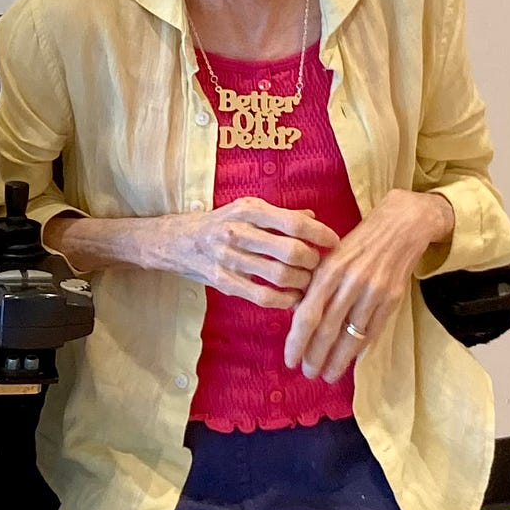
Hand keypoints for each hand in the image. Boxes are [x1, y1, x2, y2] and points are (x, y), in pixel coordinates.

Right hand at [142, 198, 338, 306]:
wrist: (176, 240)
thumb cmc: (219, 223)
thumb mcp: (247, 209)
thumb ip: (280, 215)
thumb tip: (314, 219)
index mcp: (248, 210)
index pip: (294, 223)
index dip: (320, 235)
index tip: (334, 242)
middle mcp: (238, 231)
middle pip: (291, 251)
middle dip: (312, 261)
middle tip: (317, 264)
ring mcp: (228, 258)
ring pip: (279, 275)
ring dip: (301, 282)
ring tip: (306, 281)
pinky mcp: (222, 281)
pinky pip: (261, 296)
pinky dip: (283, 299)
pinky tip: (291, 297)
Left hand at [284, 189, 453, 381]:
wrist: (402, 224)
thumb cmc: (359, 241)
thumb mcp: (330, 256)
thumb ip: (315, 285)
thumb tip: (298, 315)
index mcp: (329, 270)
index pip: (307, 314)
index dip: (297, 341)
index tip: (290, 360)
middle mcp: (350, 282)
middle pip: (328, 330)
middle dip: (316, 357)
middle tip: (309, 374)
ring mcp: (374, 292)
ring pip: (352, 335)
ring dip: (338, 359)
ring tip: (328, 374)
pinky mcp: (393, 298)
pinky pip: (374, 330)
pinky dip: (361, 348)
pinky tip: (351, 359)